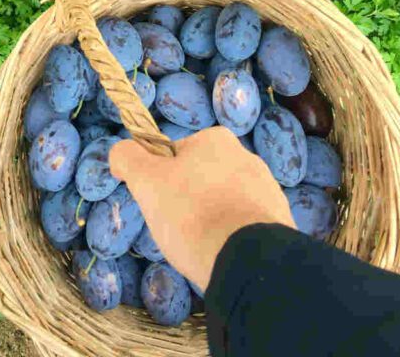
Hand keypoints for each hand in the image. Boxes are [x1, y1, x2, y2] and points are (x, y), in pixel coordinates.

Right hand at [110, 127, 293, 292]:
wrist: (247, 260)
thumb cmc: (192, 213)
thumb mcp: (147, 181)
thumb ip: (128, 158)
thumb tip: (120, 150)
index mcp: (216, 140)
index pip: (176, 155)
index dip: (161, 180)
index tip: (159, 204)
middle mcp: (246, 156)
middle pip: (201, 179)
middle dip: (188, 201)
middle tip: (178, 228)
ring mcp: (267, 190)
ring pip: (224, 203)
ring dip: (211, 220)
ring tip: (202, 246)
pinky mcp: (279, 221)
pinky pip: (245, 226)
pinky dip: (232, 237)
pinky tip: (224, 254)